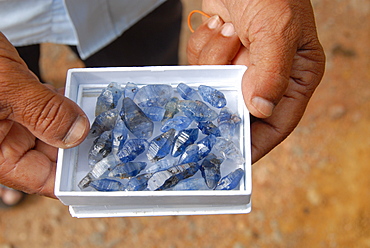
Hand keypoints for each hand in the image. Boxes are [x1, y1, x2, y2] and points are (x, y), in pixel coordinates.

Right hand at [0, 33, 89, 197]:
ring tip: (99, 119)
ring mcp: (8, 117)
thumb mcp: (6, 88)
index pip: (36, 178)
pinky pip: (45, 107)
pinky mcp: (14, 97)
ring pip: (50, 129)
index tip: (99, 174)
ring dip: (74, 123)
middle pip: (48, 155)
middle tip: (108, 140)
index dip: (68, 179)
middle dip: (78, 147)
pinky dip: (62, 103)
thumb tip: (76, 133)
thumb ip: (43, 112)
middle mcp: (1, 138)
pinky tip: (77, 98)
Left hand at [187, 0, 324, 162]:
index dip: (256, 143)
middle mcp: (268, 74)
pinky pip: (201, 65)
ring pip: (215, 84)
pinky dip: (203, 44)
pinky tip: (217, 25)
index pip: (277, 122)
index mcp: (295, 76)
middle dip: (226, 89)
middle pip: (239, 106)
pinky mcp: (220, 54)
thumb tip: (260, 110)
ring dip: (215, 56)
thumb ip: (271, 71)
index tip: (234, 158)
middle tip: (222, 75)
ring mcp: (241, 65)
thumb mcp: (277, 28)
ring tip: (229, 29)